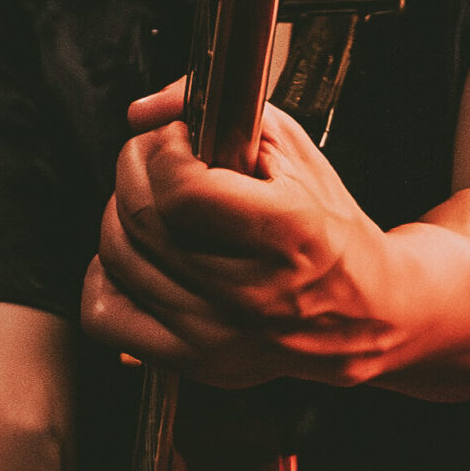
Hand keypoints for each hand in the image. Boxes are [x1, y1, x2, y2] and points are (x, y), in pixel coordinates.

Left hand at [80, 79, 399, 386]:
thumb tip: (146, 112)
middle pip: (141, 217)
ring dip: (120, 213)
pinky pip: (106, 314)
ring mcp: (218, 332)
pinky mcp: (194, 361)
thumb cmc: (326, 229)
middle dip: (134, 168)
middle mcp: (251, 292)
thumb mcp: (294, 151)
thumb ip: (223, 110)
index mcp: (289, 235)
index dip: (165, 150)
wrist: (365, 313)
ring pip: (118, 256)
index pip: (182, 190)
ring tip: (152, 203)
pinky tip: (137, 256)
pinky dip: (104, 277)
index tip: (177, 140)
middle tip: (153, 158)